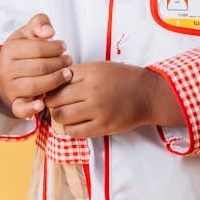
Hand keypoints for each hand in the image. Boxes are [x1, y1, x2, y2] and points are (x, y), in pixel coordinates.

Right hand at [0, 13, 72, 118]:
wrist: (7, 72)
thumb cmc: (24, 50)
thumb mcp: (28, 32)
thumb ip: (39, 23)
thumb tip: (49, 31)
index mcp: (10, 50)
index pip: (37, 49)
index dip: (55, 47)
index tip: (64, 46)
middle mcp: (7, 70)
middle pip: (39, 67)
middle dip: (59, 63)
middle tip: (70, 60)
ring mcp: (10, 88)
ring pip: (35, 86)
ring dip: (55, 81)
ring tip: (68, 74)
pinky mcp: (14, 103)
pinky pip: (20, 108)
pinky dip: (31, 108)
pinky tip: (43, 103)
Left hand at [45, 61, 183, 137]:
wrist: (148, 94)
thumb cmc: (124, 79)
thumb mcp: (101, 67)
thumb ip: (79, 73)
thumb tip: (54, 81)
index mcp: (91, 72)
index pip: (57, 79)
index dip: (51, 85)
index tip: (52, 89)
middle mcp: (93, 89)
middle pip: (55, 98)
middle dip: (51, 102)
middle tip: (54, 104)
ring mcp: (98, 109)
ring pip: (61, 116)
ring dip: (58, 116)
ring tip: (63, 114)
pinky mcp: (103, 126)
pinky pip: (75, 132)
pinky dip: (69, 129)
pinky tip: (74, 125)